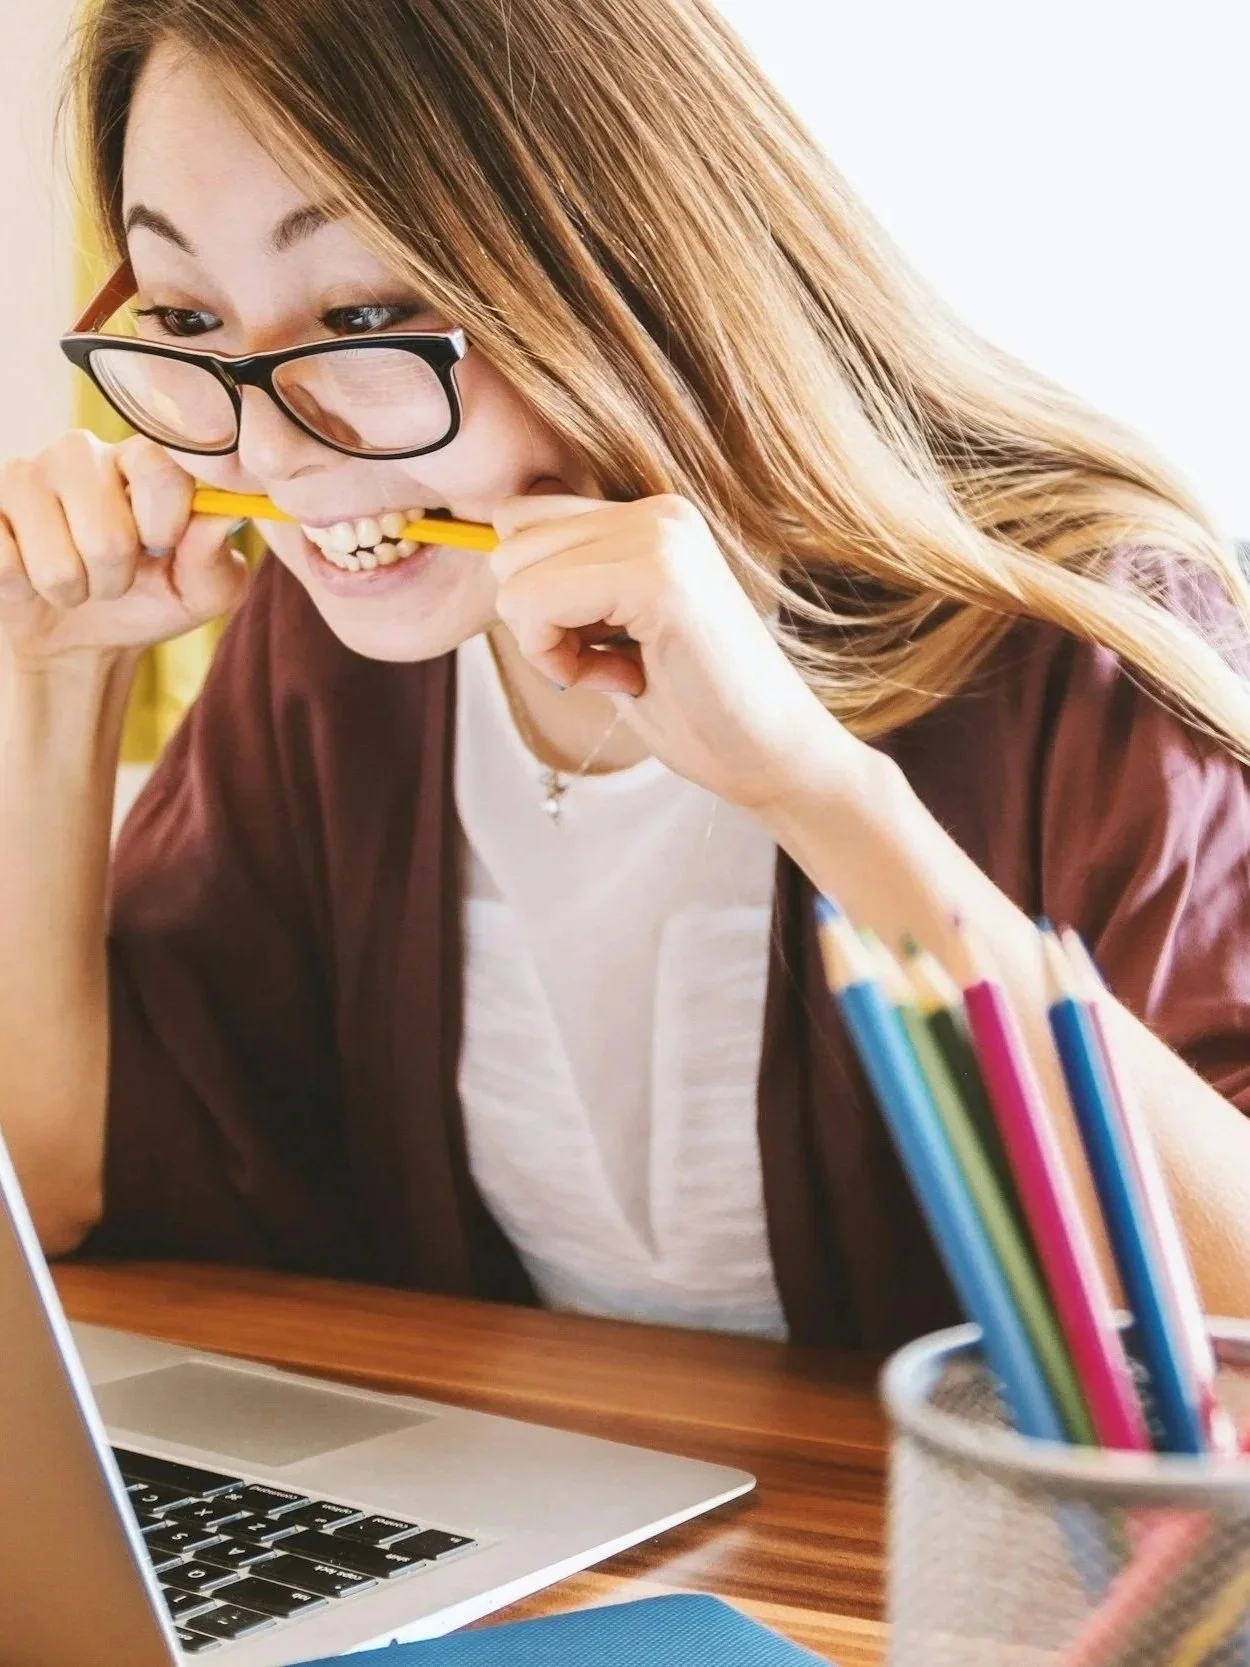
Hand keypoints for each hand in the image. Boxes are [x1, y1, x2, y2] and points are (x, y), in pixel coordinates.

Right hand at [0, 431, 248, 668]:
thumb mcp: (201, 591)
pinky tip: (27, 574)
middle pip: (108, 536)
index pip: (160, 469)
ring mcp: (23, 475)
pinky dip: (24, 589)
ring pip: (56, 562)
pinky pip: (4, 564)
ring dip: (71, 591)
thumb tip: (221, 518)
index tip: (162, 547)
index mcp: (141, 459)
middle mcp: (81, 452)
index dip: (164, 524)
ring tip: (73, 578)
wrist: (79, 635)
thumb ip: (217, 558)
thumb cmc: (148, 599)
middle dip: (115, 581)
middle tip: (112, 577)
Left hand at [490, 490, 854, 811]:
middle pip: (509, 542)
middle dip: (535, 619)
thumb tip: (494, 556)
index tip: (594, 643)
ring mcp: (660, 537)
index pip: (523, 518)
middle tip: (604, 662)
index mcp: (652, 516)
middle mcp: (657, 511)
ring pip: (514, 575)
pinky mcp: (657, 578)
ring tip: (618, 669)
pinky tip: (621, 680)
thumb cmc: (694, 707)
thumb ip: (571, 584)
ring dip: (546, 642)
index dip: (535, 595)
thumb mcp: (616, 629)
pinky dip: (557, 659)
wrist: (772, 756)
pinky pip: (537, 603)